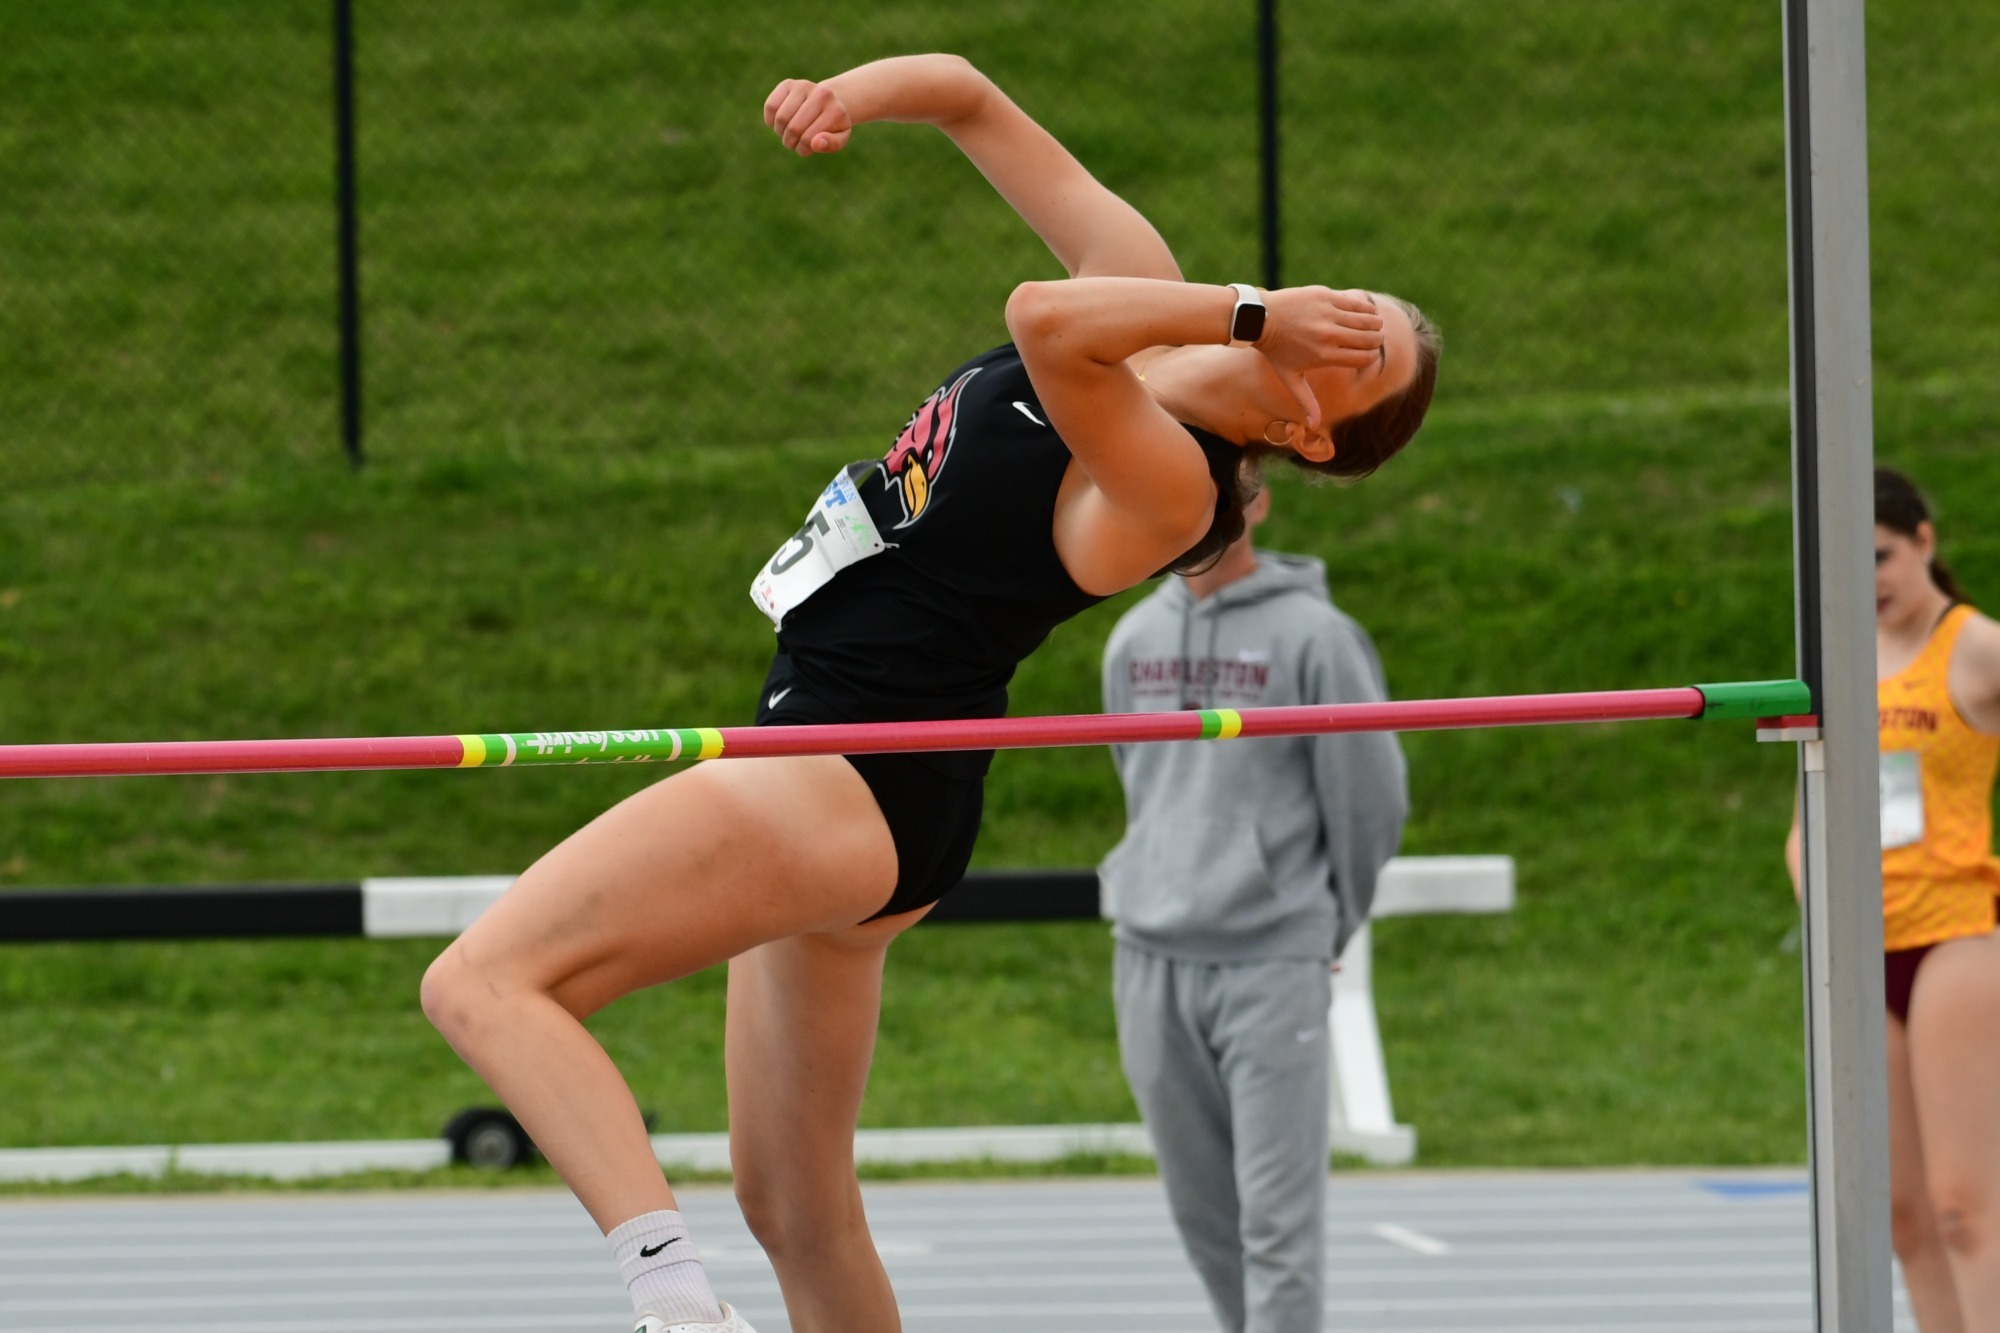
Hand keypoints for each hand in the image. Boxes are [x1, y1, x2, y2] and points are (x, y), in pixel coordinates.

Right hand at [764, 79, 853, 156]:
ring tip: (788, 133)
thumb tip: (816, 143)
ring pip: (780, 118)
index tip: (807, 147)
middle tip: (795, 142)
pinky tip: (780, 122)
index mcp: (836, 111)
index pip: (808, 139)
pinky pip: (771, 106)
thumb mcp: (840, 138)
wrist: (829, 102)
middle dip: (790, 142)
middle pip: (793, 128)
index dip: (803, 149)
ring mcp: (803, 86)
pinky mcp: (788, 84)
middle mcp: (821, 94)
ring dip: (780, 132)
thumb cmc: (833, 125)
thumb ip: (832, 144)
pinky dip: (771, 120)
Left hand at [1257, 287, 1384, 429]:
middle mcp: (1329, 335)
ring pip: (1368, 319)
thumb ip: (1306, 401)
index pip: (1364, 358)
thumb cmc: (1276, 351)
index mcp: (1324, 356)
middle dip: (1377, 340)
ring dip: (1375, 324)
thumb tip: (1315, 425)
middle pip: (1370, 338)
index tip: (1369, 355)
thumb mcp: (1290, 378)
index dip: (1371, 357)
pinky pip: (1357, 302)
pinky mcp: (1326, 296)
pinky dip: (1366, 308)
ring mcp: (1328, 314)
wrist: (1260, 318)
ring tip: (1374, 326)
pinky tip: (1367, 312)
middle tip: (1374, 340)